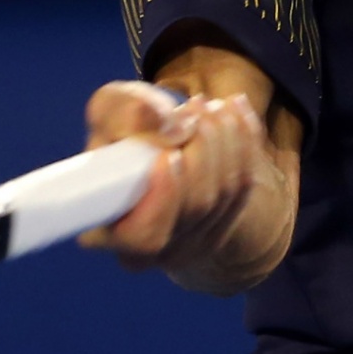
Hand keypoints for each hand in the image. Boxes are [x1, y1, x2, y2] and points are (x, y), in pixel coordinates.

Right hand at [78, 76, 292, 292]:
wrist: (149, 145)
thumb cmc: (118, 132)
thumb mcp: (106, 112)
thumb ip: (124, 114)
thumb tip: (172, 127)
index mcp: (115, 233)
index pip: (144, 236)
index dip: (164, 196)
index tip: (169, 155)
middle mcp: (159, 248)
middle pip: (197, 205)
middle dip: (201, 148)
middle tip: (191, 108)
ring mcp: (196, 239)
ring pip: (225, 192)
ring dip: (223, 138)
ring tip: (207, 105)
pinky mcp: (225, 221)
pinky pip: (246, 182)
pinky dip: (245, 139)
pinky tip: (235, 107)